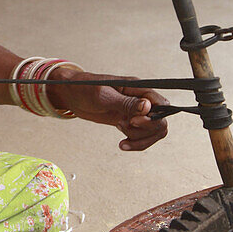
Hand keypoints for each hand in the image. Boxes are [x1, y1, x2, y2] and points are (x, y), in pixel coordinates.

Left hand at [47, 68, 168, 150]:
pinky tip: (122, 144)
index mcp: (138, 88)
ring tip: (120, 132)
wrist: (71, 95)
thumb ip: (126, 103)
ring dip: (139, 138)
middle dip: (145, 130)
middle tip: (123, 127)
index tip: (133, 121)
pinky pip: (142, 136)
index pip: (161, 104)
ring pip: (153, 131)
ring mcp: (136, 112)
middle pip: (160, 121)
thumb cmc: (84, 88)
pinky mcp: (128, 121)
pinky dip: (135, 143)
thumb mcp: (103, 96)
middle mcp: (140, 100)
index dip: (153, 117)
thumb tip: (147, 107)